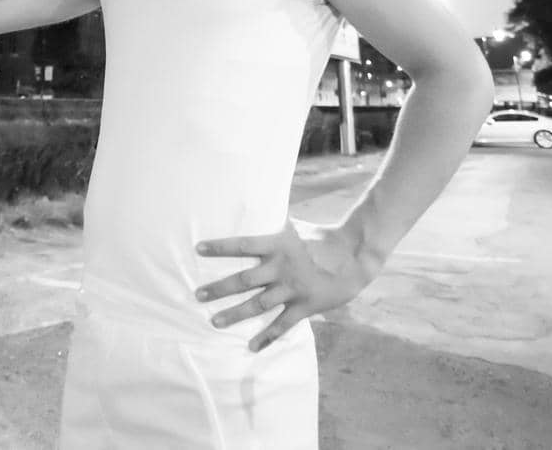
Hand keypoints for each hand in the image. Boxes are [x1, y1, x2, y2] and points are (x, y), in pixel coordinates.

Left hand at [193, 219, 379, 351]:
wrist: (354, 256)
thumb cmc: (321, 238)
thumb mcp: (295, 227)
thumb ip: (273, 224)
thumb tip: (253, 204)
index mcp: (277, 245)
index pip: (243, 245)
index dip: (220, 247)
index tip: (198, 249)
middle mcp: (281, 268)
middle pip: (244, 280)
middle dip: (219, 288)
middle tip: (197, 295)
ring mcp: (292, 289)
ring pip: (258, 305)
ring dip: (235, 314)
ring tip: (214, 322)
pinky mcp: (305, 307)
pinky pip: (282, 325)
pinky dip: (267, 336)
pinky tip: (252, 346)